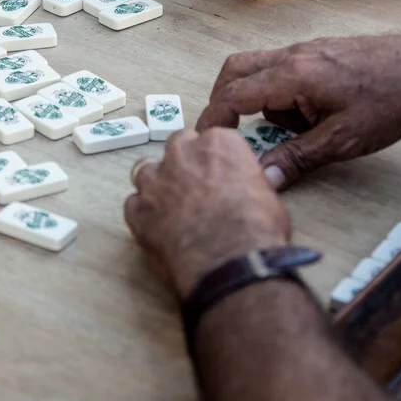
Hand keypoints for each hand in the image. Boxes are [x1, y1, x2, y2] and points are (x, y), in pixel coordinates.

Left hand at [126, 129, 290, 297]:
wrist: (230, 261)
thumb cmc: (256, 229)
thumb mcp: (267, 196)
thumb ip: (246, 182)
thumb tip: (245, 189)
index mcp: (217, 144)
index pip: (211, 138)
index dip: (214, 159)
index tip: (218, 172)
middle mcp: (182, 155)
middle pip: (177, 146)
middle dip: (184, 162)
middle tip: (195, 185)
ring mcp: (154, 181)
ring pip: (147, 170)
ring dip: (157, 183)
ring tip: (170, 205)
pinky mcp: (137, 211)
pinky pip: (134, 204)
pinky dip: (144, 214)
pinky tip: (158, 228)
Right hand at [196, 34, 400, 189]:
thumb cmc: (391, 100)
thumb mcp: (342, 141)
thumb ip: (297, 158)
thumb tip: (264, 178)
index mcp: (292, 75)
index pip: (233, 94)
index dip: (213, 118)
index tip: (208, 139)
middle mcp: (293, 55)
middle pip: (235, 70)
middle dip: (225, 100)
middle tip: (232, 129)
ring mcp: (306, 50)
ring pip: (260, 69)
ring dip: (262, 99)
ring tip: (300, 127)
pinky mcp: (320, 51)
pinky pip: (284, 68)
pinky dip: (283, 90)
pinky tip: (314, 112)